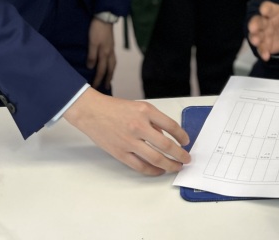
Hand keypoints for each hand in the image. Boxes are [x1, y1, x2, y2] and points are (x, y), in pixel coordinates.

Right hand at [63, 88, 190, 174]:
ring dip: (169, 165)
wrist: (91, 112)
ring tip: (176, 167)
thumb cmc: (115, 108)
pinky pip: (140, 166)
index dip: (182, 136)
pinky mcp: (120, 153)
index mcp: (146, 111)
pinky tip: (159, 171)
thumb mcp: (139, 107)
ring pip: (156, 159)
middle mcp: (139, 126)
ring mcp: (129, 141)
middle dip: (180, 155)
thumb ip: (153, 121)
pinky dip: (152, 170)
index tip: (186, 142)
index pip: (171, 126)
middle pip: (166, 145)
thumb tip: (165, 139)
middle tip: (186, 159)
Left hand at [88, 18, 116, 90]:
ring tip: (109, 78)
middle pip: (110, 69)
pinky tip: (109, 64)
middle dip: (108, 79)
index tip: (95, 87)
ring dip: (111, 72)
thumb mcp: (92, 42)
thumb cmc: (97, 30)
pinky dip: (112, 65)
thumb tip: (91, 68)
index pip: (101, 70)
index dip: (98, 79)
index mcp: (104, 53)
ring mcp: (112, 49)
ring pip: (113, 64)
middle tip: (106, 87)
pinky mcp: (112, 45)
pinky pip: (113, 59)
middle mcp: (110, 53)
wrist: (105, 18)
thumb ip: (92, 55)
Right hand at [247, 0, 278, 60]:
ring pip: (256, 35)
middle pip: (257, 21)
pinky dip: (262, 52)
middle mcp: (265, 21)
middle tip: (252, 27)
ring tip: (256, 41)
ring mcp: (263, 33)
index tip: (263, 9)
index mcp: (273, 11)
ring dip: (254, 38)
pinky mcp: (264, 44)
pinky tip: (266, 56)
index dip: (265, 8)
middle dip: (254, 24)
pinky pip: (261, 48)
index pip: (268, 8)